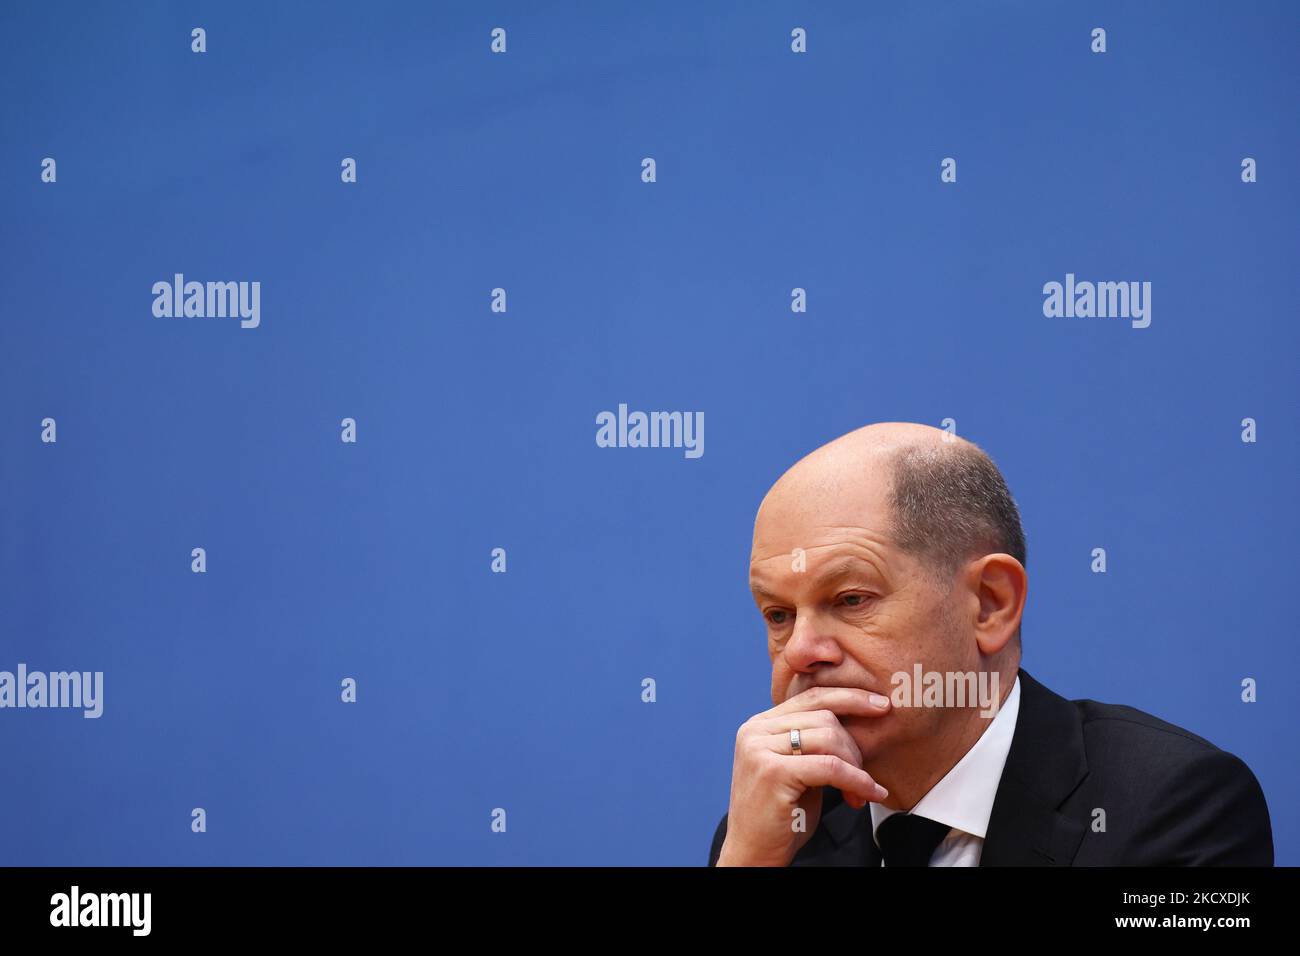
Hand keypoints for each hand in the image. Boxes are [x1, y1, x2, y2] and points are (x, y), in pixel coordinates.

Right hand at [715, 686, 890, 865]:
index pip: (811, 696)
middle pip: (824, 716)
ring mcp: (760, 749)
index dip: (849, 697)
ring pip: (829, 738)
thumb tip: (859, 719)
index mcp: (759, 725)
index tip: (880, 706)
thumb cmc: (781, 816)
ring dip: (856, 766)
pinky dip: (856, 780)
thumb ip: (814, 742)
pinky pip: (830, 767)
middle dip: (854, 747)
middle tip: (865, 777)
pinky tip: (866, 794)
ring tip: (861, 793)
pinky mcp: (772, 772)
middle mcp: (755, 731)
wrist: (754, 854)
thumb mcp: (798, 769)